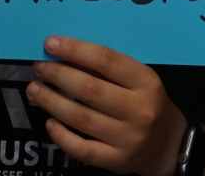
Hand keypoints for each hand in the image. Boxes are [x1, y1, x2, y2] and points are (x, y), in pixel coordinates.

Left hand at [29, 36, 185, 175]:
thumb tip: (67, 54)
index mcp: (146, 82)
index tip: (50, 43)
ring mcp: (127, 138)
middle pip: (89, 89)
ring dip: (52, 102)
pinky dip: (62, 135)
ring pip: (81, 118)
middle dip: (58, 75)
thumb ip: (110, 68)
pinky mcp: (116, 161)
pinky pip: (82, 149)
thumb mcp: (141, 80)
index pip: (106, 60)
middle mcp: (139, 110)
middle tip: (38, 67)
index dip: (75, 50)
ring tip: (34, 90)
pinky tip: (49, 122)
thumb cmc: (149, 103)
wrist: (169, 145)